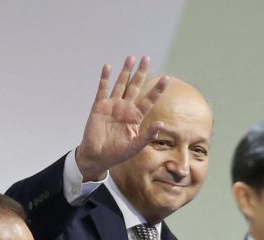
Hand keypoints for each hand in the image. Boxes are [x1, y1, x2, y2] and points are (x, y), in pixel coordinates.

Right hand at [75, 55, 168, 179]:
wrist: (97, 156)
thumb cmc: (117, 153)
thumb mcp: (135, 146)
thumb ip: (148, 135)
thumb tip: (161, 124)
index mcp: (135, 117)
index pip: (149, 100)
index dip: (157, 89)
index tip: (166, 78)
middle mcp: (125, 108)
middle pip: (135, 86)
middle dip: (141, 73)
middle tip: (147, 58)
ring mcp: (112, 106)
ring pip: (121, 84)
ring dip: (125, 71)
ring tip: (131, 58)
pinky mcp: (99, 106)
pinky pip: (103, 90)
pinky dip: (105, 78)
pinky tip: (108, 67)